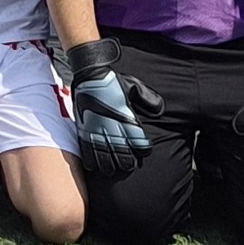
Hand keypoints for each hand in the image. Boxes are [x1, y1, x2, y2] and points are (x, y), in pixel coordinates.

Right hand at [62, 40, 160, 176]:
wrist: (89, 73)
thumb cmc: (113, 81)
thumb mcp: (134, 87)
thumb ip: (149, 99)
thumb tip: (160, 110)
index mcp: (125, 117)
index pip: (138, 141)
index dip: (142, 150)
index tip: (144, 152)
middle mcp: (110, 125)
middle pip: (121, 152)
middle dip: (127, 162)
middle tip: (130, 166)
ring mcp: (95, 128)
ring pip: (104, 155)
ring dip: (109, 165)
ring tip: (112, 171)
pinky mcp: (83, 129)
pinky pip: (87, 150)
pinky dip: (91, 161)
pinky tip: (95, 167)